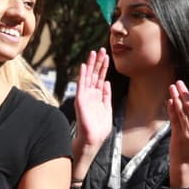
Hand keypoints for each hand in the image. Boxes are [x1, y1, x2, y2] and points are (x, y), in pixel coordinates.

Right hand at [72, 49, 112, 166]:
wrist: (92, 140)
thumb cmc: (99, 128)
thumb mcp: (107, 109)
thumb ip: (107, 96)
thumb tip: (107, 83)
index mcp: (98, 96)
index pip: (100, 78)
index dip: (103, 67)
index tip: (107, 56)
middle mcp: (90, 94)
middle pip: (94, 74)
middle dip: (98, 62)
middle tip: (102, 49)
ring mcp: (85, 96)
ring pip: (88, 77)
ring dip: (90, 65)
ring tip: (93, 52)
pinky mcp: (80, 100)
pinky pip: (81, 85)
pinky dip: (82, 76)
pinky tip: (84, 66)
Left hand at [167, 80, 188, 188]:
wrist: (186, 161)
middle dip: (185, 94)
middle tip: (179, 82)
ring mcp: (188, 134)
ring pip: (181, 113)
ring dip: (176, 98)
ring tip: (172, 87)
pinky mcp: (177, 137)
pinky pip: (174, 120)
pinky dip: (171, 109)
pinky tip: (169, 100)